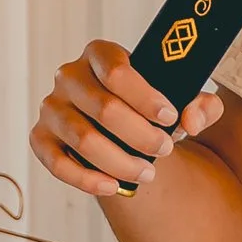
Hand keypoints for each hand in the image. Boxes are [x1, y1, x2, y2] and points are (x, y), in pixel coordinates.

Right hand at [32, 43, 224, 199]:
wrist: (120, 127)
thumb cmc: (150, 108)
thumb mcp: (182, 100)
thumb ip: (201, 105)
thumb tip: (192, 119)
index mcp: (100, 54)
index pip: (117, 71)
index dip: (145, 97)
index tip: (170, 117)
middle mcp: (69, 76)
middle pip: (104, 108)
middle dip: (140, 135)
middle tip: (165, 150)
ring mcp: (51, 107)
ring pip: (83, 138)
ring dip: (119, 161)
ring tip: (147, 173)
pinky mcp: (40, 138)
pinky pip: (56, 162)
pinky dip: (86, 179)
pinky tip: (113, 186)